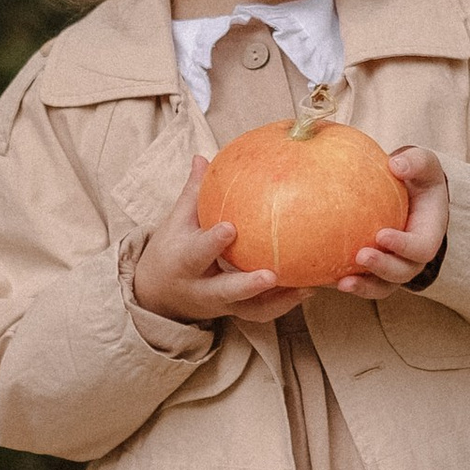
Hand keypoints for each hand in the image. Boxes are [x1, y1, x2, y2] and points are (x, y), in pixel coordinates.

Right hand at [132, 161, 302, 325]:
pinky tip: (310, 288)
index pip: (197, 253)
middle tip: (270, 275)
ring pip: (249, 310)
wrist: (159, 296)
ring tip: (306, 287)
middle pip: (224, 291)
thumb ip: (193, 193)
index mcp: (183, 263)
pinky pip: (263, 312)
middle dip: (246, 286)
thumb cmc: (171, 250)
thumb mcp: (176, 223)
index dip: (212, 242)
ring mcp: (221, 304)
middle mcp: (201, 288)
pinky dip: (286, 303)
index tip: (230, 228)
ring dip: (278, 301)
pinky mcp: (237, 312)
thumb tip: (203, 156)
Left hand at [334, 146, 450, 296]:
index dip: (404, 246)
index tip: (382, 235)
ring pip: (382, 286)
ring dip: (364, 287)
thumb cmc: (416, 177)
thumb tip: (396, 165)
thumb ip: (415, 162)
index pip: (421, 247)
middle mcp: (413, 257)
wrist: (408, 195)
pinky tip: (322, 280)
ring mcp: (394, 267)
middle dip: (382, 268)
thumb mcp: (423, 164)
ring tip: (342, 283)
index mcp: (428, 234)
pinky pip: (362, 283)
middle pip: (402, 272)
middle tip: (361, 256)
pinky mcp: (374, 272)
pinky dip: (345, 283)